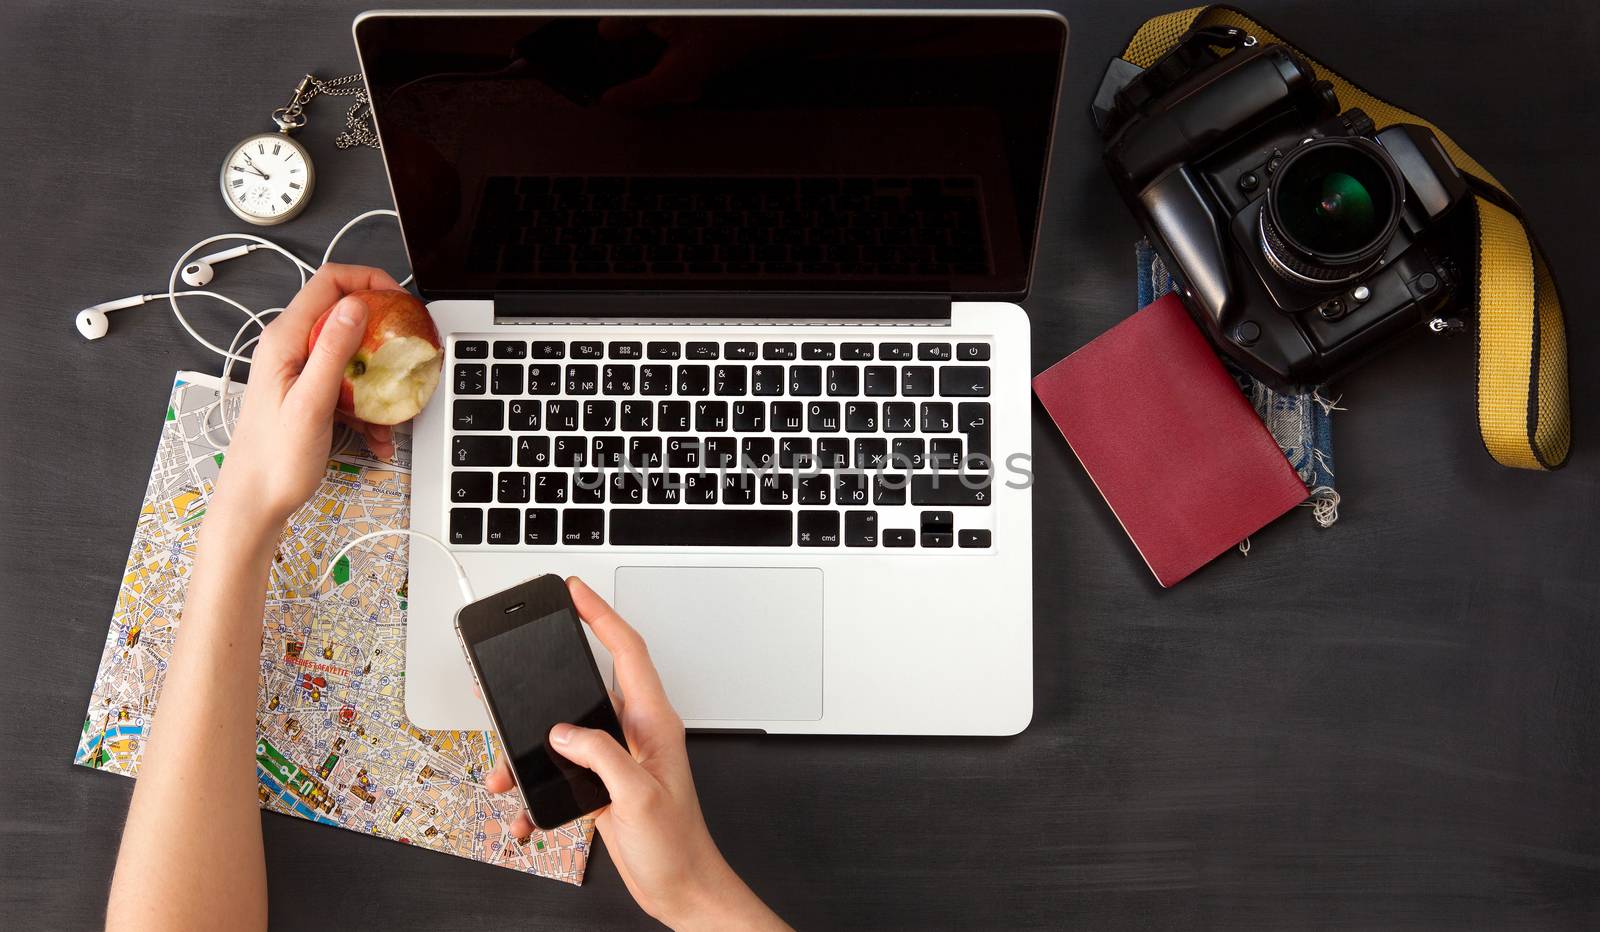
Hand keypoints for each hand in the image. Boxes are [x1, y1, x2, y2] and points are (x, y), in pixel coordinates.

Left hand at [215, 264, 399, 526]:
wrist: (255, 502)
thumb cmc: (274, 460)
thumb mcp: (311, 402)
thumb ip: (333, 350)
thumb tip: (356, 305)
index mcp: (285, 340)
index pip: (329, 282)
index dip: (368, 281)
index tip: (399, 301)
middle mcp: (290, 348)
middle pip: (345, 316)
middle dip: (382, 333)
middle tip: (407, 353)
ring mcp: (300, 371)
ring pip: (352, 354)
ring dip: (378, 378)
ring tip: (391, 407)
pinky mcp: (310, 393)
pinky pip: (348, 386)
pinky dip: (368, 406)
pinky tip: (376, 435)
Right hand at [486, 578, 786, 929]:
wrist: (680, 888)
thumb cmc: (676, 845)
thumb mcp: (638, 796)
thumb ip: (601, 755)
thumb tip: (563, 731)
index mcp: (654, 722)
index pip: (627, 651)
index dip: (601, 615)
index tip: (575, 591)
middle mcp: (636, 732)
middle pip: (587, 682)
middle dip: (547, 679)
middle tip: (514, 665)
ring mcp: (618, 756)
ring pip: (564, 731)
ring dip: (531, 749)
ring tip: (505, 768)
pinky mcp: (603, 781)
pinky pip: (561, 770)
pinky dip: (537, 789)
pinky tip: (527, 812)